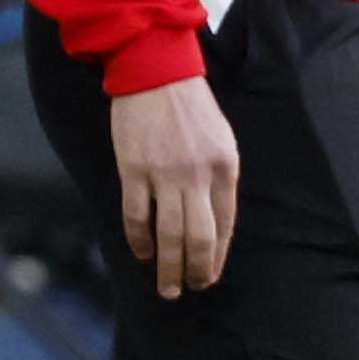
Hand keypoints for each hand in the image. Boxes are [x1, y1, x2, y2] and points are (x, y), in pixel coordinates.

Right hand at [111, 74, 241, 297]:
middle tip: (189, 289)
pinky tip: (142, 254)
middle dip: (196, 271)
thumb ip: (218, 176)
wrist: (155, 70)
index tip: (209, 275)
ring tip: (167, 289)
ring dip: (168, 268)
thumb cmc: (190, 105)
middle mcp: (198, 174)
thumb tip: (213, 219)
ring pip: (169, 235)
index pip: (225, 224)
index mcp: (225, 166)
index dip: (217, 255)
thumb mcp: (220, 138)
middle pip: (199, 237)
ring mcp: (165, 174)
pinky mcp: (134, 170)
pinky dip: (139, 241)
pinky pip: (136, 217)